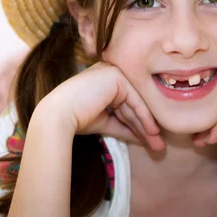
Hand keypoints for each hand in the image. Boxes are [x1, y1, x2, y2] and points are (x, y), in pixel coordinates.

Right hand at [39, 62, 164, 150]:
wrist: (58, 115)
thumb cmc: (76, 119)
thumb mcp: (105, 122)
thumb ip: (124, 126)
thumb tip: (143, 138)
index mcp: (105, 80)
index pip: (126, 103)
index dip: (138, 124)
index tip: (150, 141)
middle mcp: (111, 72)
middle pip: (133, 104)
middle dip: (145, 127)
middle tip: (158, 145)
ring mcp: (114, 71)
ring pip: (136, 103)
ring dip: (147, 126)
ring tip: (157, 144)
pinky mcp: (117, 76)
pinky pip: (135, 100)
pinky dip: (144, 118)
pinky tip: (152, 133)